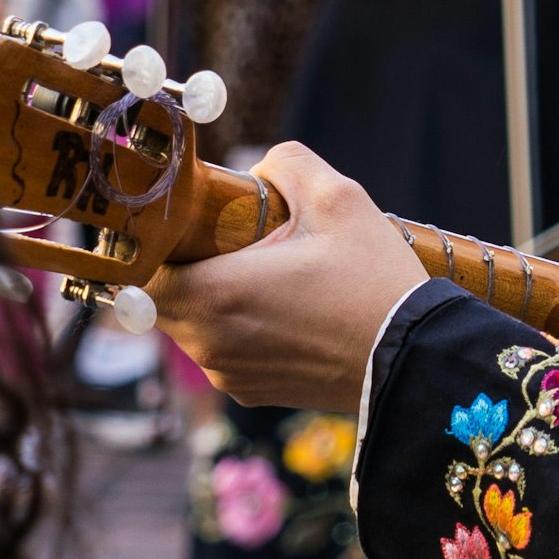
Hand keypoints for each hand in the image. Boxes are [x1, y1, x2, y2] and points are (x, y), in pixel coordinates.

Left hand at [153, 142, 427, 413]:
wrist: (416, 361)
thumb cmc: (375, 282)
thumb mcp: (338, 198)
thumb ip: (287, 163)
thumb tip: (261, 167)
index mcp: (216, 296)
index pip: (142, 272)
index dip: (157, 243)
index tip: (188, 221)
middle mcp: (210, 346)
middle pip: (165, 298)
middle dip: (188, 265)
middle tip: (232, 237)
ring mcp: (229, 376)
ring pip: (192, 325)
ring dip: (214, 296)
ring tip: (268, 271)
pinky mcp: (253, 394)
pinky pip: (223, 349)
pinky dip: (238, 326)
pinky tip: (285, 306)